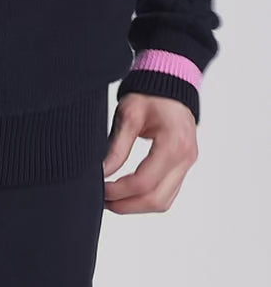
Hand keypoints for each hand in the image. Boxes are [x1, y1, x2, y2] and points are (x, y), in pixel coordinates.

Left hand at [102, 93, 197, 213]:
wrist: (171, 81)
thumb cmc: (149, 93)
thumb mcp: (128, 115)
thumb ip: (116, 147)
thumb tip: (102, 173)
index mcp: (173, 144)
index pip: (144, 182)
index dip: (119, 191)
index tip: (99, 190)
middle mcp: (185, 158)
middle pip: (156, 200)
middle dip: (127, 205)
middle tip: (102, 202)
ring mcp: (187, 164)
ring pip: (164, 201)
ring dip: (137, 206)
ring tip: (112, 200)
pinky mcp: (184, 165)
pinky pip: (167, 192)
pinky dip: (147, 198)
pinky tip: (127, 193)